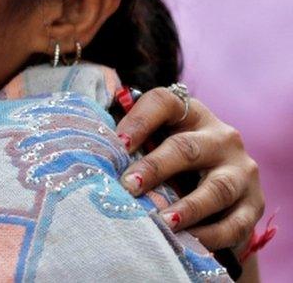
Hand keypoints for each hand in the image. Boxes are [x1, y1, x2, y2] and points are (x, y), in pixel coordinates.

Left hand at [115, 87, 263, 250]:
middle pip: (187, 148)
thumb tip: (88, 148)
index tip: (116, 143)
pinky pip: (235, 222)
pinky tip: (188, 240)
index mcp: (191, 114)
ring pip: (216, 188)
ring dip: (188, 207)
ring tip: (162, 221)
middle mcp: (220, 137)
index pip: (165, 102)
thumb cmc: (173, 165)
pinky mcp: (253, 204)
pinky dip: (211, 234)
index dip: (139, 119)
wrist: (220, 198)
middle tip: (128, 185)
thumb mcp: (156, 144)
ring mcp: (240, 170)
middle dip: (155, 167)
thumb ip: (131, 142)